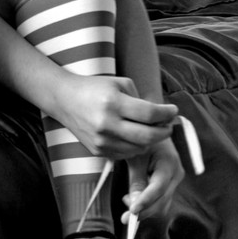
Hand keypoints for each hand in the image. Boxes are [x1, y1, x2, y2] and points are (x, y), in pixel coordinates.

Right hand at [51, 73, 178, 160]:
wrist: (64, 100)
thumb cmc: (94, 88)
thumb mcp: (120, 84)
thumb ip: (142, 100)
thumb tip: (162, 116)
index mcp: (113, 103)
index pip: (150, 115)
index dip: (167, 114)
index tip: (173, 111)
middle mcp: (106, 124)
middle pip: (147, 137)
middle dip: (164, 132)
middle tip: (167, 125)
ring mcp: (101, 141)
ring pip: (139, 149)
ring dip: (150, 141)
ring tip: (151, 130)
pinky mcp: (97, 151)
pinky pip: (126, 154)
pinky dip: (135, 147)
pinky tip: (134, 136)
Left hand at [121, 139, 183, 222]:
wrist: (153, 132)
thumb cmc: (143, 142)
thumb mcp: (136, 157)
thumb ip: (136, 180)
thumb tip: (134, 204)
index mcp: (169, 163)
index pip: (158, 189)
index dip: (145, 202)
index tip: (132, 212)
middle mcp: (176, 175)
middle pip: (162, 202)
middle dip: (143, 211)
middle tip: (124, 216)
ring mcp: (174, 182)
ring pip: (161, 206)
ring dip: (145, 210)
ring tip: (127, 200)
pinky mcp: (168, 186)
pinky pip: (160, 203)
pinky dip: (147, 206)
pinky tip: (134, 199)